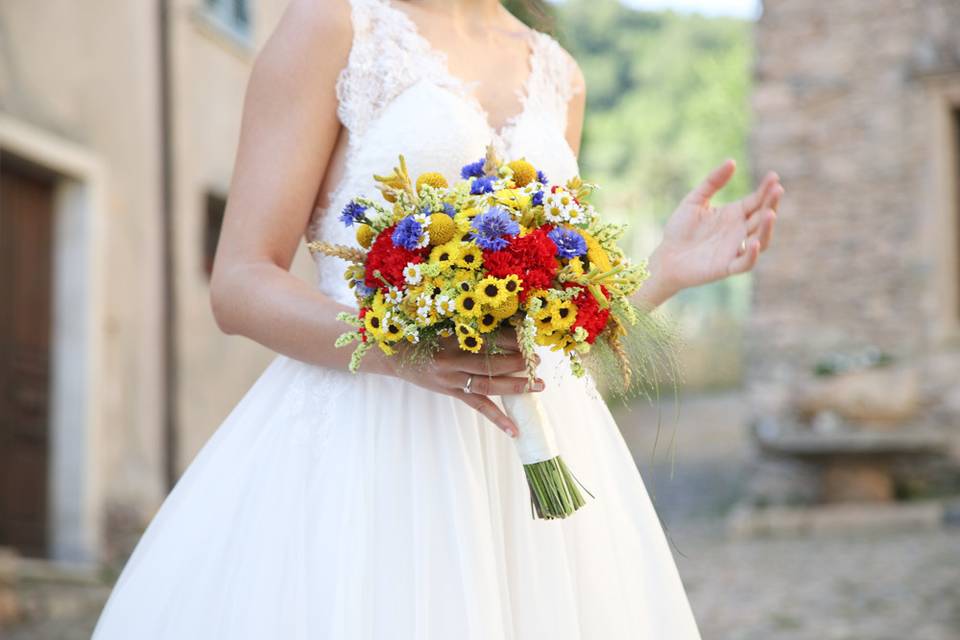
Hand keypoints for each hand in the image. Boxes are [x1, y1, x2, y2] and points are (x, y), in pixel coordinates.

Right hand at [369, 332, 542, 437]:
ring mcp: (451, 380)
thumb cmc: (420, 336)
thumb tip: (502, 322)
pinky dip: (497, 418)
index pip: (487, 337)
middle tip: (536, 360)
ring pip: (488, 385)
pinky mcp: (451, 393)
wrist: (392, 356)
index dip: (509, 338)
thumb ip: (467, 325)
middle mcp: (451, 360)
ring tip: (538, 386)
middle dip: (517, 362)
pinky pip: (478, 406)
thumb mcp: (442, 324)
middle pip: (491, 363)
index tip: (527, 336)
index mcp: (450, 337)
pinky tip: (513, 430)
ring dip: (515, 386)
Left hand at [644, 160, 781, 302]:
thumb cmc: (680, 229)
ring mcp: (735, 249)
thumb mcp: (694, 200)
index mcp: (734, 214)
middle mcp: (739, 231)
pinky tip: (754, 243)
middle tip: (777, 190)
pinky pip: (745, 263)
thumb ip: (712, 182)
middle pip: (762, 217)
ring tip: (770, 213)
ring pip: (761, 240)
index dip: (766, 190)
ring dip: (767, 228)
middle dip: (771, 204)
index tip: (774, 176)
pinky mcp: (726, 266)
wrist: (666, 256)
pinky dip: (752, 255)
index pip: (757, 200)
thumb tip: (732, 161)